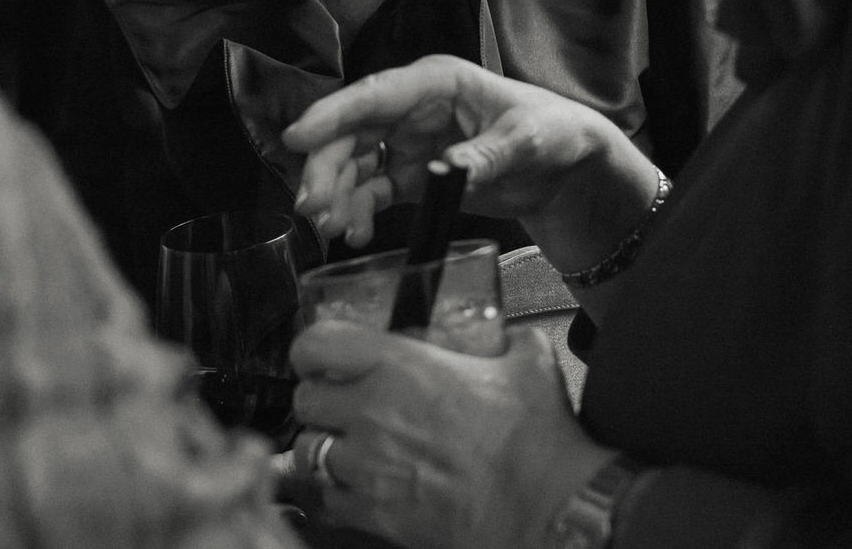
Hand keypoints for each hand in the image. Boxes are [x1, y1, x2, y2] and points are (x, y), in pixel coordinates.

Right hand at [283, 54, 620, 248]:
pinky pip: (371, 193)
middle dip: (327, 168)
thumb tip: (449, 169)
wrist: (564, 166)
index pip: (374, 95)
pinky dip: (358, 212)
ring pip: (353, 165)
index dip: (332, 115)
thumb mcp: (525, 139)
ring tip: (333, 227)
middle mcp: (411, 110)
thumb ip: (486, 154)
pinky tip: (356, 233)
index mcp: (435, 84)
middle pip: (351, 133)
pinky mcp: (411, 176)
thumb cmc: (549, 131)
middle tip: (313, 206)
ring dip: (336, 194)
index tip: (298, 137)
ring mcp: (406, 143)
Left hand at [289, 321, 613, 548]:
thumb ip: (513, 342)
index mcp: (400, 366)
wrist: (547, 509)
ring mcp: (368, 467)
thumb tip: (515, 338)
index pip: (317, 343)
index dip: (313, 350)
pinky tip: (364, 488)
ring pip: (308, 452)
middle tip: (343, 405)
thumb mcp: (529, 365)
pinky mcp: (374, 513)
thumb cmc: (537, 439)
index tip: (323, 358)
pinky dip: (339, 494)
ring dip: (326, 448)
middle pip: (304, 400)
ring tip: (353, 448)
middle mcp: (372, 412)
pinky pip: (328, 500)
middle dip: (321, 401)